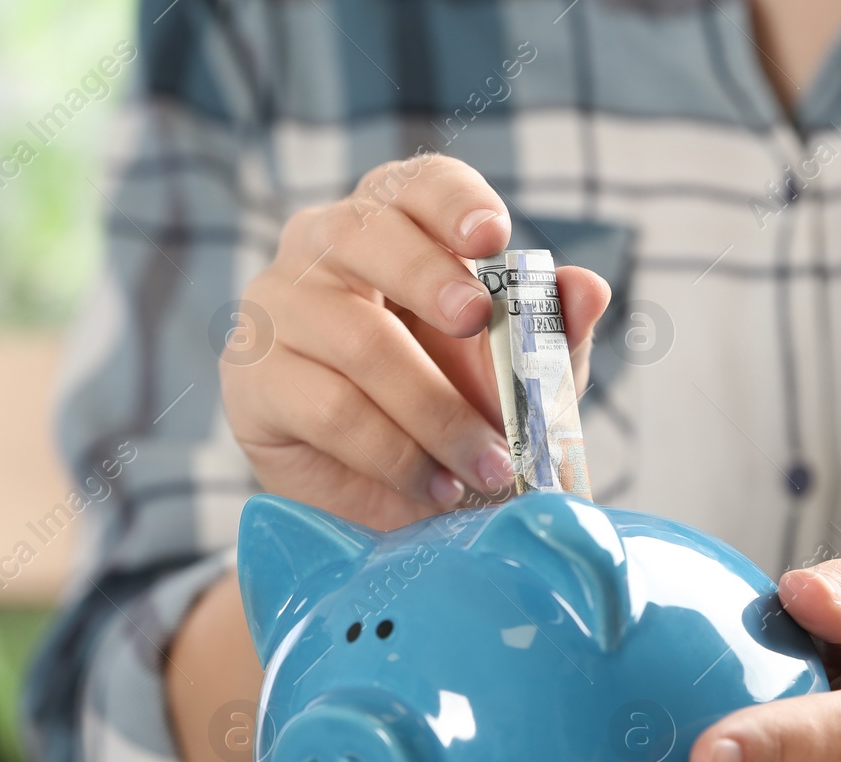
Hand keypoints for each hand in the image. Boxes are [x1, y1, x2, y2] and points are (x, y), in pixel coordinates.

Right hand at [219, 154, 610, 530]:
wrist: (392, 499)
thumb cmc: (453, 412)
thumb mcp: (519, 378)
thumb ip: (552, 335)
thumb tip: (588, 289)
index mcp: (392, 224)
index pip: (416, 183)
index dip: (453, 201)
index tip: (493, 237)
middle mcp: (321, 248)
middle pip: (366, 232)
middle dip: (429, 277)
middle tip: (478, 322)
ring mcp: (275, 310)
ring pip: (359, 341)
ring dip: (435, 412)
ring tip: (486, 465)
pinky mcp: (252, 382)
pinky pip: (331, 410)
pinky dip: (395, 454)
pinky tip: (432, 484)